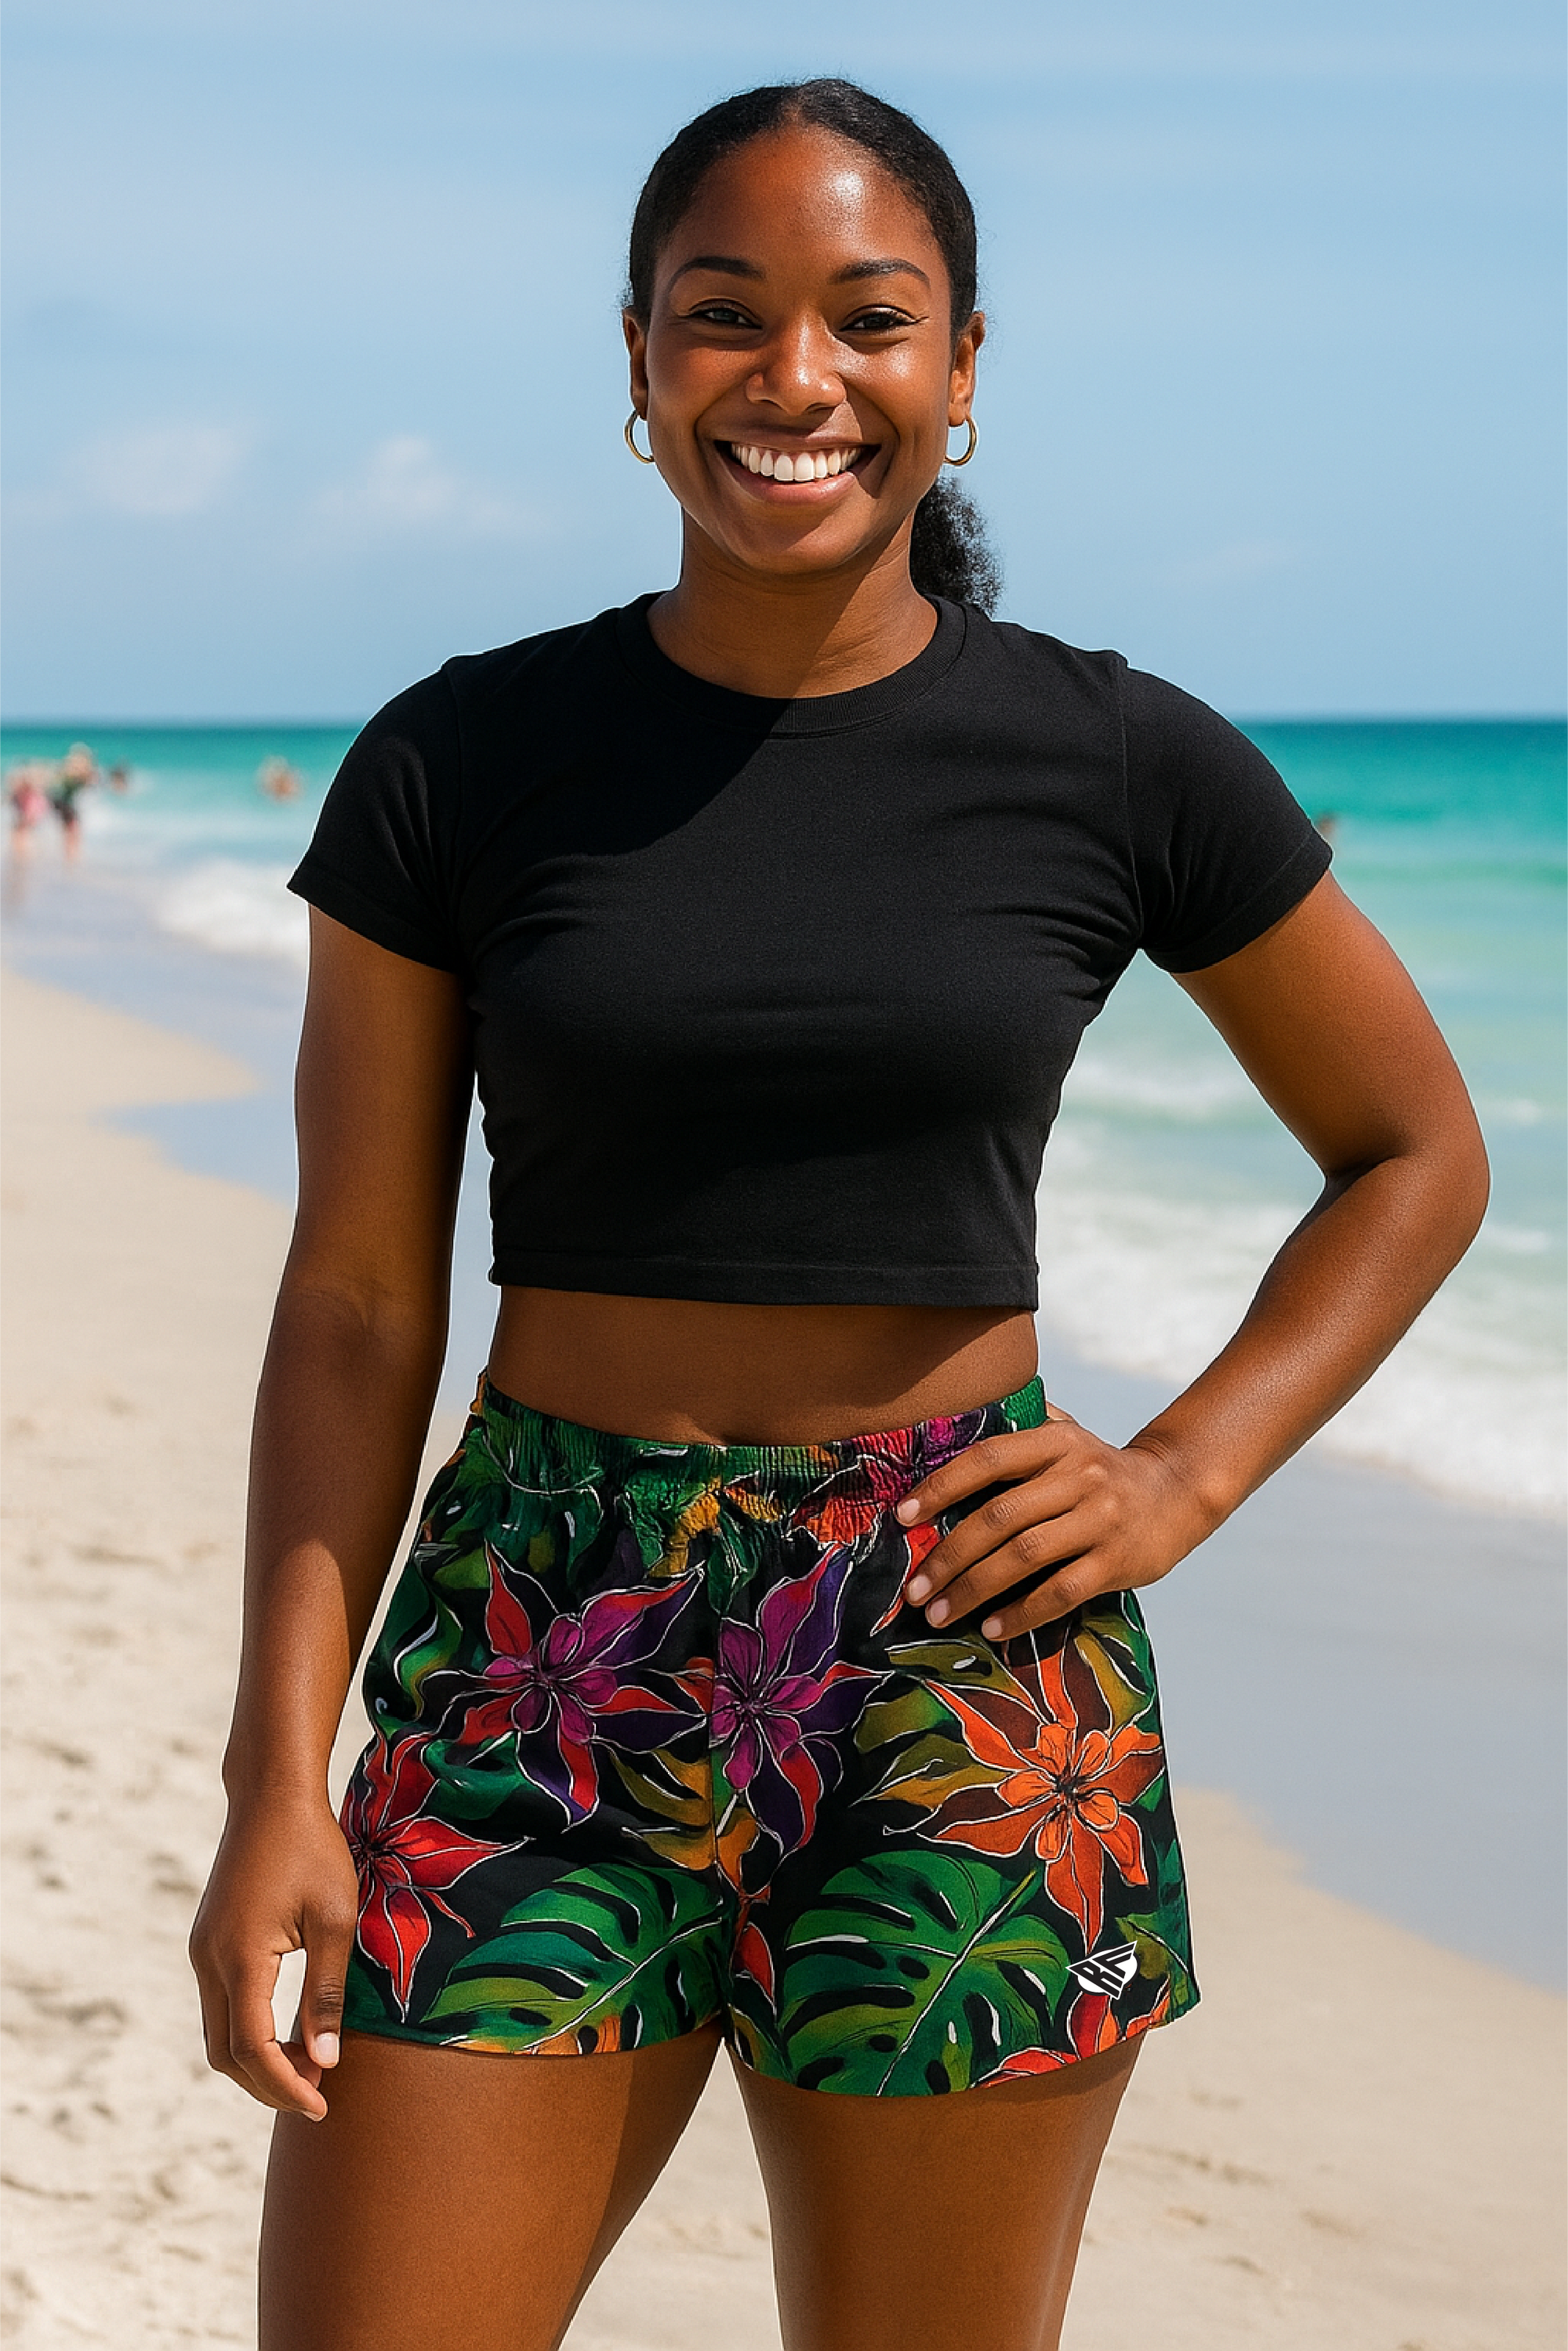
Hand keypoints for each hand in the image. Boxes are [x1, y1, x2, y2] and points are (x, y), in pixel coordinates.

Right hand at [189, 1793, 359, 2118]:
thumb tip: (325, 2062)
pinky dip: (247, 2031)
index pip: (253, 2050)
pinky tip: (286, 2031)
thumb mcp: (335, 1920)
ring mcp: (202, 1950)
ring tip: (307, 2069)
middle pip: (226, 2054)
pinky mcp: (207, 1941)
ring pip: (218, 2033)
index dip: (285, 2087)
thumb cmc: (313, 1850)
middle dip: (268, 2085)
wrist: (271, 1796)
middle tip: (317, 2095)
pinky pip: (220, 2005)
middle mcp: (209, 1960)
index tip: (321, 2106)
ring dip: (256, 2061)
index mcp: (241, 1957)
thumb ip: (327, 1993)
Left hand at [895, 1411, 1215, 1638]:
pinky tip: (991, 1628)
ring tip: (939, 1614)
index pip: (988, 1458)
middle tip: (914, 1588)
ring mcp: (1100, 1520)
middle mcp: (1079, 1476)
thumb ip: (1018, 1431)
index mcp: (1057, 1442)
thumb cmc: (1102, 1470)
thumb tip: (946, 1426)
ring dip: (974, 1589)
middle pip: (999, 1517)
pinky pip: (1060, 1591)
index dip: (941, 1485)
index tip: (902, 1516)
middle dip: (948, 1556)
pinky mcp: (1117, 1561)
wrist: (1178, 1491)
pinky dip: (1021, 1613)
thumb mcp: (1068, 1437)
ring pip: (1024, 1557)